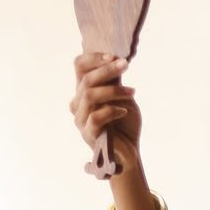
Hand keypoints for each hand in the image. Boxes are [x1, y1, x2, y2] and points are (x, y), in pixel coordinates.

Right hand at [69, 51, 142, 173]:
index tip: (114, 57)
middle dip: (107, 70)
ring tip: (132, 92)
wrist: (129, 152)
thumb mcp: (122, 97)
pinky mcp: (88, 134)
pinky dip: (112, 111)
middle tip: (125, 66)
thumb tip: (115, 59)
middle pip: (86, 79)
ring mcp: (80, 120)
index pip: (79, 66)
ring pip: (89, 95)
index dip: (94, 58)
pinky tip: (124, 112)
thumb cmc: (125, 125)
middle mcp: (78, 104)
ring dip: (113, 90)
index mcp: (83, 91)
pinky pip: (96, 116)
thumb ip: (115, 81)